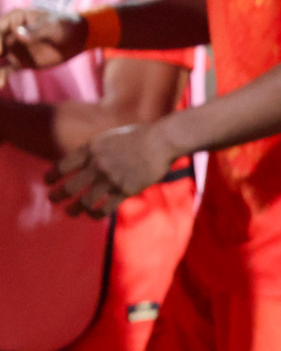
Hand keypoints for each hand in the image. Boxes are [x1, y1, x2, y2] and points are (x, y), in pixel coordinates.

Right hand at [0, 8, 86, 77]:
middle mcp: (8, 34)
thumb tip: (19, 35)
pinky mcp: (18, 62)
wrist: (78, 38)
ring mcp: (12, 49)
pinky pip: (5, 71)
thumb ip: (36, 31)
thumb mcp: (53, 27)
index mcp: (14, 19)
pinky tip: (0, 86)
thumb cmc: (66, 26)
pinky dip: (1, 77)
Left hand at [46, 122, 178, 217]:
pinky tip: (94, 214)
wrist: (162, 140)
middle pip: (69, 187)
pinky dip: (95, 214)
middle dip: (58, 196)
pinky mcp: (125, 190)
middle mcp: (97, 164)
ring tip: (71, 212)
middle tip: (54, 199)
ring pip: (84, 202)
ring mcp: (111, 178)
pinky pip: (104, 208)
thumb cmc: (140, 136)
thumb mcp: (111, 137)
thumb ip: (95, 151)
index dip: (51, 176)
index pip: (63, 166)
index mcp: (92, 149)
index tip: (48, 182)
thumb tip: (82, 164)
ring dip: (74, 210)